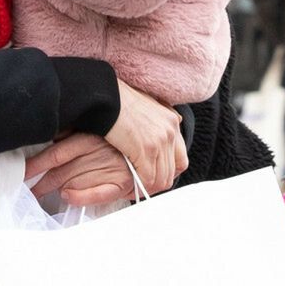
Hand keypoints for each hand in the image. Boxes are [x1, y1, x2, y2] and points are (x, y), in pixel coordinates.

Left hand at [26, 135, 137, 205]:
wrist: (153, 143)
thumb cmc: (120, 137)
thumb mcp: (96, 127)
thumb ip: (74, 131)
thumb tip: (51, 135)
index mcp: (89, 137)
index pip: (55, 154)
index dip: (35, 165)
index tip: (22, 173)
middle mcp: (97, 153)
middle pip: (60, 172)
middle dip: (40, 183)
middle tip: (27, 189)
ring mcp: (110, 168)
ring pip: (74, 182)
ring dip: (54, 190)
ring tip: (39, 194)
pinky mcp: (122, 183)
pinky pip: (98, 194)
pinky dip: (81, 197)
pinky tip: (68, 196)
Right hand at [105, 79, 186, 196]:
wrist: (104, 96)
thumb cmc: (116, 100)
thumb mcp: (145, 104)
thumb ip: (158, 117)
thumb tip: (172, 120)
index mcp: (171, 121)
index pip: (181, 158)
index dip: (168, 172)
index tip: (154, 176)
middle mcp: (170, 131)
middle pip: (172, 172)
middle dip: (157, 183)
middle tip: (141, 187)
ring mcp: (160, 141)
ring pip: (161, 179)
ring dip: (147, 187)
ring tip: (133, 190)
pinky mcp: (146, 150)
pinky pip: (147, 179)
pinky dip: (137, 186)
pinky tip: (127, 187)